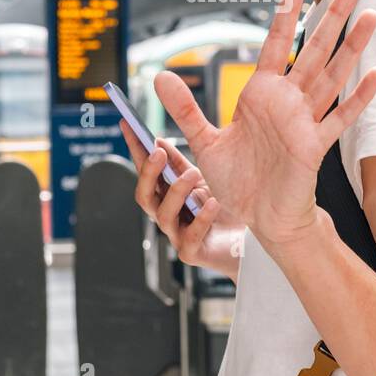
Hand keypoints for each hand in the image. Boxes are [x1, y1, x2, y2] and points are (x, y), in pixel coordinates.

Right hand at [119, 119, 244, 277]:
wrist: (248, 243)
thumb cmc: (224, 210)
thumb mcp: (202, 179)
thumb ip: (179, 163)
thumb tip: (158, 140)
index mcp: (167, 194)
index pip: (145, 169)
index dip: (135, 148)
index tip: (128, 124)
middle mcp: (168, 214)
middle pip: (144, 195)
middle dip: (148, 173)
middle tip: (158, 152)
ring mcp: (178, 234)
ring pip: (163, 215)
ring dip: (176, 191)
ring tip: (194, 174)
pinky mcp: (193, 252)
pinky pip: (191, 236)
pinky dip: (201, 218)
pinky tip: (213, 203)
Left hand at [153, 0, 375, 251]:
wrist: (258, 219)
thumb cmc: (238, 181)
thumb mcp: (204, 141)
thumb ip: (185, 108)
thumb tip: (158, 76)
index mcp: (261, 93)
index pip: (278, 42)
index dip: (287, 11)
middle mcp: (288, 101)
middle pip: (314, 49)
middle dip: (332, 16)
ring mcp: (305, 121)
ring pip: (333, 75)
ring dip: (352, 47)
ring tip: (370, 15)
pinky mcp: (315, 146)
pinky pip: (340, 117)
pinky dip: (359, 97)